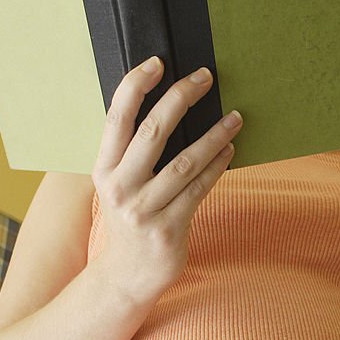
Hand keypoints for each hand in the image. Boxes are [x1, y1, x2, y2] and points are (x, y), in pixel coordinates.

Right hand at [91, 56, 242, 302]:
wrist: (126, 276)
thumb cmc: (130, 220)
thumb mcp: (119, 185)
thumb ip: (134, 153)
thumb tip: (171, 107)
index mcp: (104, 170)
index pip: (116, 118)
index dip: (135, 86)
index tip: (158, 63)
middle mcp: (120, 188)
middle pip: (152, 131)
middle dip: (181, 98)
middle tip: (205, 77)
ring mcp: (144, 210)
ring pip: (184, 162)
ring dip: (213, 136)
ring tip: (235, 117)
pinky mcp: (169, 229)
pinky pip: (199, 189)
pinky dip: (218, 166)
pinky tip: (231, 150)